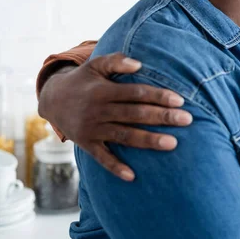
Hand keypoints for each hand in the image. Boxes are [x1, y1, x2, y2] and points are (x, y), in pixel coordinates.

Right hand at [38, 53, 192, 181]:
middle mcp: (98, 110)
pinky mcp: (86, 144)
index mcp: (103, 90)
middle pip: (136, 114)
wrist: (51, 99)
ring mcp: (92, 129)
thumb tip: (139, 65)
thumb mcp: (95, 65)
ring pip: (125, 136)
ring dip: (149, 140)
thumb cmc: (84, 81)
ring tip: (173, 143)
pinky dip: (115, 167)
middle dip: (162, 117)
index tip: (180, 100)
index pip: (136, 93)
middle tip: (188, 120)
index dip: (158, 96)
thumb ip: (116, 61)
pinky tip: (133, 176)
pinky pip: (102, 158)